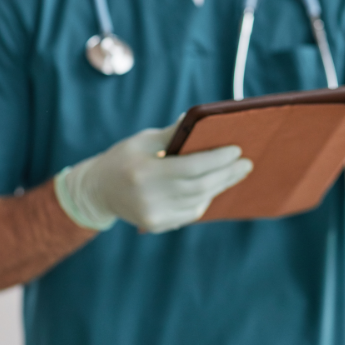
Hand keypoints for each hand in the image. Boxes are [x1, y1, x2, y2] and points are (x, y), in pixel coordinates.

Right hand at [54, 118, 252, 232]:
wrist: (98, 190)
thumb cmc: (124, 158)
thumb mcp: (143, 140)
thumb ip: (173, 134)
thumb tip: (202, 119)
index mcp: (144, 171)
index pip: (191, 167)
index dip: (217, 159)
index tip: (237, 150)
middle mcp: (148, 197)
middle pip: (200, 186)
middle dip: (227, 174)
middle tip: (247, 163)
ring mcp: (153, 215)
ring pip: (199, 201)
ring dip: (220, 186)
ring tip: (236, 173)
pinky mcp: (157, 225)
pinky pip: (191, 212)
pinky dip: (205, 198)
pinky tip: (215, 186)